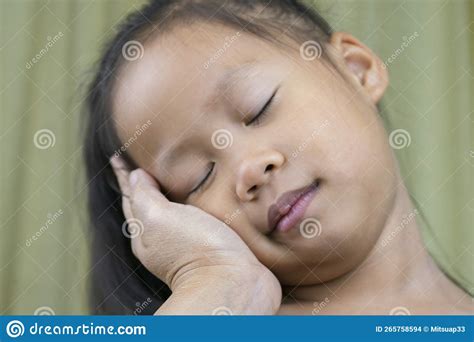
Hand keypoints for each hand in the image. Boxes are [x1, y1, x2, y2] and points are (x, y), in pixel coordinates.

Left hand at [109, 155, 279, 294]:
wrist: (236, 282)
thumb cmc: (197, 247)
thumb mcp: (160, 217)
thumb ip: (145, 195)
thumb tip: (136, 177)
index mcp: (145, 232)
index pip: (130, 196)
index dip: (124, 175)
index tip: (117, 155)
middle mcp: (161, 240)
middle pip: (145, 205)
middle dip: (140, 183)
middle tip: (137, 162)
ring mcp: (185, 243)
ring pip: (168, 212)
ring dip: (163, 193)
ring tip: (163, 176)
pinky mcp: (208, 245)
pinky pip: (190, 218)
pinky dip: (186, 203)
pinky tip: (195, 199)